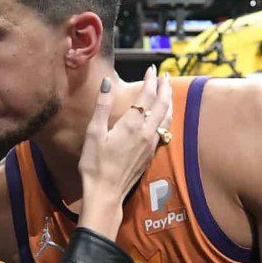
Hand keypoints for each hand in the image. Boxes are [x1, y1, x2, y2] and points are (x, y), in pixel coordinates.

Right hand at [78, 65, 172, 238]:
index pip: (146, 96)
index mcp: (132, 124)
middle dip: (164, 87)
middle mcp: (146, 132)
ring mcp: (151, 144)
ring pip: (166, 117)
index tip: (151, 69)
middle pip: (161, 104)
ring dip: (168, 101)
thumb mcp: (94, 133)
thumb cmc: (95, 164)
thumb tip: (106, 83)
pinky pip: (164, 129)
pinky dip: (166, 116)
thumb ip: (102, 107)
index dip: (150, 81)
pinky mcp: (151, 154)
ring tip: (168, 90)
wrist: (106, 193)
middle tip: (164, 75)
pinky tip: (164, 116)